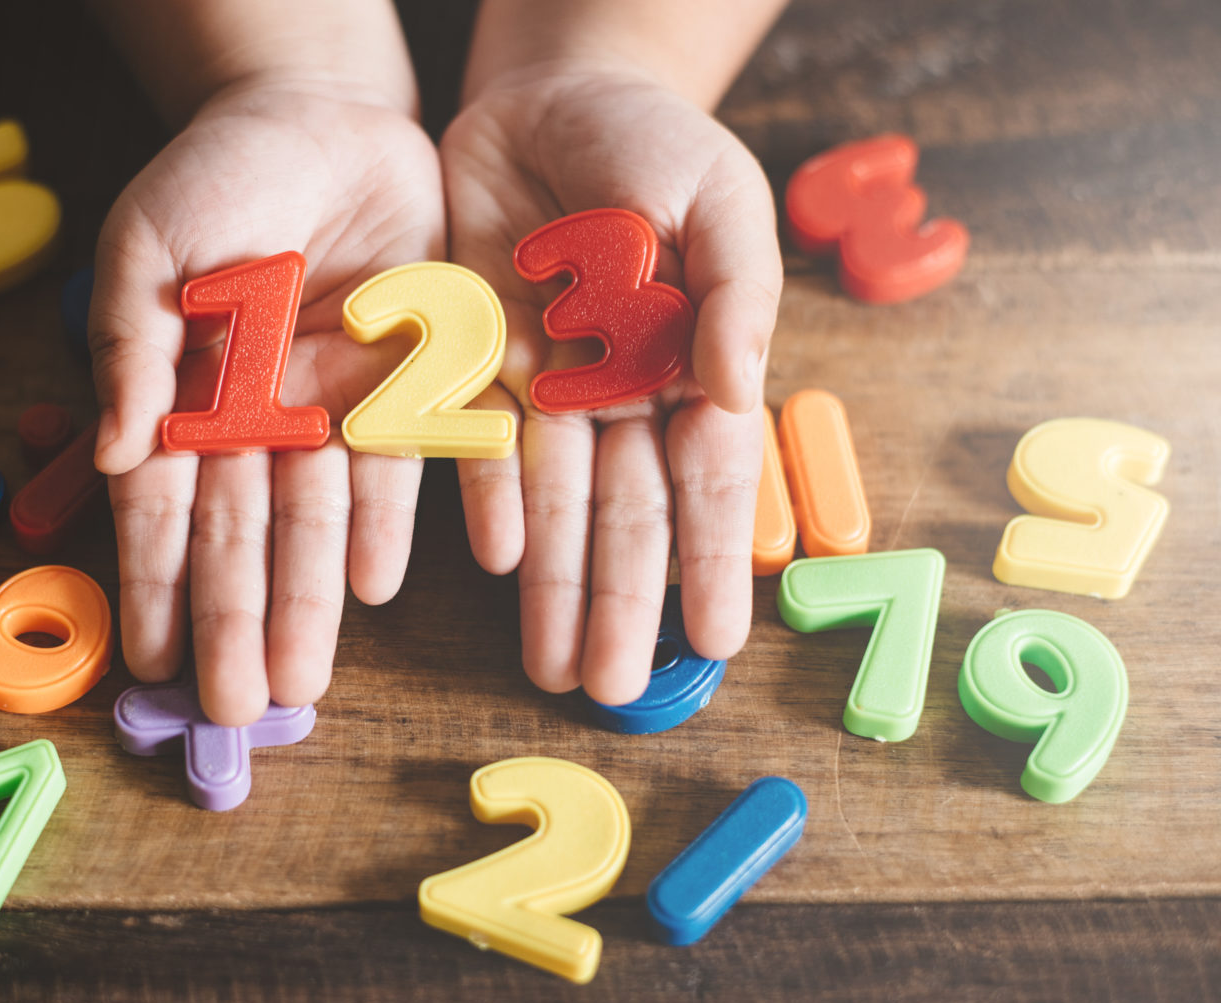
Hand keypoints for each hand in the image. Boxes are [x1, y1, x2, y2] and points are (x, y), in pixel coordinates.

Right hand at [90, 76, 442, 724]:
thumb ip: (128, 343)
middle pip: (246, 535)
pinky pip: (401, 462)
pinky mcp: (407, 378)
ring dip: (308, 600)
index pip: (165, 508)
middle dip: (235, 620)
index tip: (150, 662)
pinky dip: (389, 519)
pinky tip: (375, 582)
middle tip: (232, 707)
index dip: (157, 584)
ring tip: (300, 680)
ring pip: (319, 519)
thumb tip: (115, 452)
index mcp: (186, 394)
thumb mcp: (145, 243)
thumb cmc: (215, 177)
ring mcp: (333, 405)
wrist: (322, 116)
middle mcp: (260, 418)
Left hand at [442, 61, 782, 706]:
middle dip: (624, 603)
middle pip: (627, 515)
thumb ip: (736, 292)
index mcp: (694, 365)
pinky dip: (489, 503)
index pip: (710, 482)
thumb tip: (743, 394)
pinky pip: (482, 447)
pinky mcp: (478, 362)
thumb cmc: (655, 142)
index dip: (712, 563)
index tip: (718, 645)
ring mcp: (550, 386)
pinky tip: (499, 564)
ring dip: (559, 586)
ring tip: (557, 667)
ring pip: (556, 504)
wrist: (550, 93)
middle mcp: (622, 394)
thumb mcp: (719, 198)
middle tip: (617, 690)